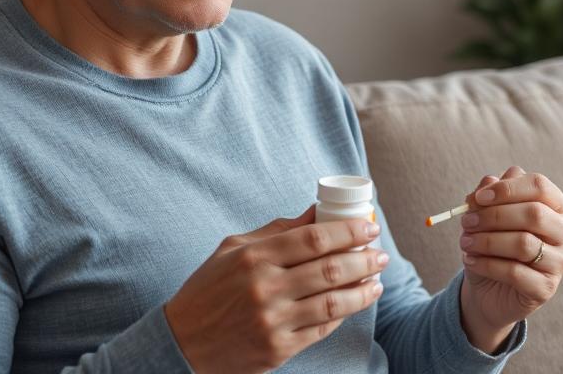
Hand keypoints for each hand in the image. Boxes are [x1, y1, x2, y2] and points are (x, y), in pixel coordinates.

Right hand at [164, 205, 387, 372]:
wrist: (182, 342)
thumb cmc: (208, 290)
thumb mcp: (233, 250)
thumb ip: (276, 231)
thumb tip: (316, 211)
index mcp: (254, 257)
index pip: (313, 238)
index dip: (348, 230)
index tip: (369, 226)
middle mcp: (265, 288)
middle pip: (329, 269)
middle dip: (363, 259)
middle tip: (380, 254)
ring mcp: (273, 321)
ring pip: (333, 302)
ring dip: (362, 290)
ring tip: (377, 281)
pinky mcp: (278, 349)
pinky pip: (321, 329)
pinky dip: (342, 314)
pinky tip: (354, 303)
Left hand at [458, 166, 562, 349]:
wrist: (491, 288)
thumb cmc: (494, 244)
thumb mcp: (486, 215)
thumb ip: (488, 196)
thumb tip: (488, 183)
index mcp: (556, 206)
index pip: (539, 186)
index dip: (508, 188)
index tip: (479, 197)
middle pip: (534, 214)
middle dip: (494, 215)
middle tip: (466, 221)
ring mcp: (560, 262)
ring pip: (524, 243)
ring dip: (487, 240)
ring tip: (465, 242)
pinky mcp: (546, 288)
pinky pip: (515, 272)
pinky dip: (486, 264)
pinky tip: (470, 261)